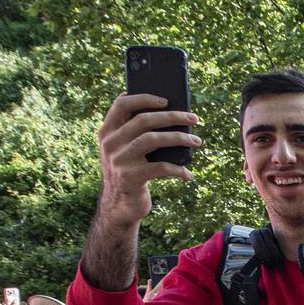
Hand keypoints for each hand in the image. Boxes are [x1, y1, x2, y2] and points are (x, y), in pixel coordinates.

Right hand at [96, 94, 200, 229]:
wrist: (119, 206)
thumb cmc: (131, 171)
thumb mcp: (125, 150)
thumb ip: (135, 132)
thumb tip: (171, 113)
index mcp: (107, 132)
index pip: (121, 105)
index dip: (144, 98)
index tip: (166, 99)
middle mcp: (110, 144)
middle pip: (143, 120)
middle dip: (172, 116)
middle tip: (193, 118)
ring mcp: (119, 160)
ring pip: (152, 139)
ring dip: (179, 138)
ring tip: (197, 141)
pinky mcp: (131, 178)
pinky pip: (160, 168)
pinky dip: (178, 170)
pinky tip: (188, 174)